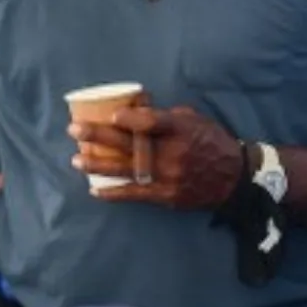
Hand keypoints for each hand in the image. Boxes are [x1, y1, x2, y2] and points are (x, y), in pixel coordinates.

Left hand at [69, 106, 242, 208]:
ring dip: (98, 165)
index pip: (151, 122)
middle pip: (130, 144)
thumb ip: (167, 116)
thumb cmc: (211, 142)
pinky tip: (94, 190)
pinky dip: (113, 193)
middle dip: (99, 137)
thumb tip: (137, 110)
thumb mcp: (195, 120)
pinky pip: (134, 194)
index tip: (111, 114)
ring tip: (76, 160)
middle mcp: (172, 153)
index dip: (129, 117)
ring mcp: (167, 177)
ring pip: (126, 170)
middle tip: (75, 130)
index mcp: (181, 130)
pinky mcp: (165, 195)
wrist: (232, 179)